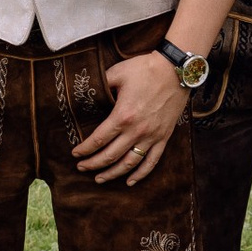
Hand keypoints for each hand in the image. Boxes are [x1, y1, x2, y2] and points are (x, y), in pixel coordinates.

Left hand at [70, 48, 185, 187]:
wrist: (176, 71)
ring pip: (129, 164)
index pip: (99, 139)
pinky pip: (152, 162)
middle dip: (93, 164)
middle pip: (110, 156)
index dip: (85, 149)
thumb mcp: (118, 72)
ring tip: (100, 179)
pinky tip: (130, 181)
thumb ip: (102, 84)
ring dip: (113, 174)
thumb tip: (87, 91)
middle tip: (81, 168)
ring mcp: (151, 136)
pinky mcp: (163, 137)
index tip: (75, 153)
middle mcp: (136, 131)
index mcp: (122, 116)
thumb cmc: (145, 69)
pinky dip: (140, 174)